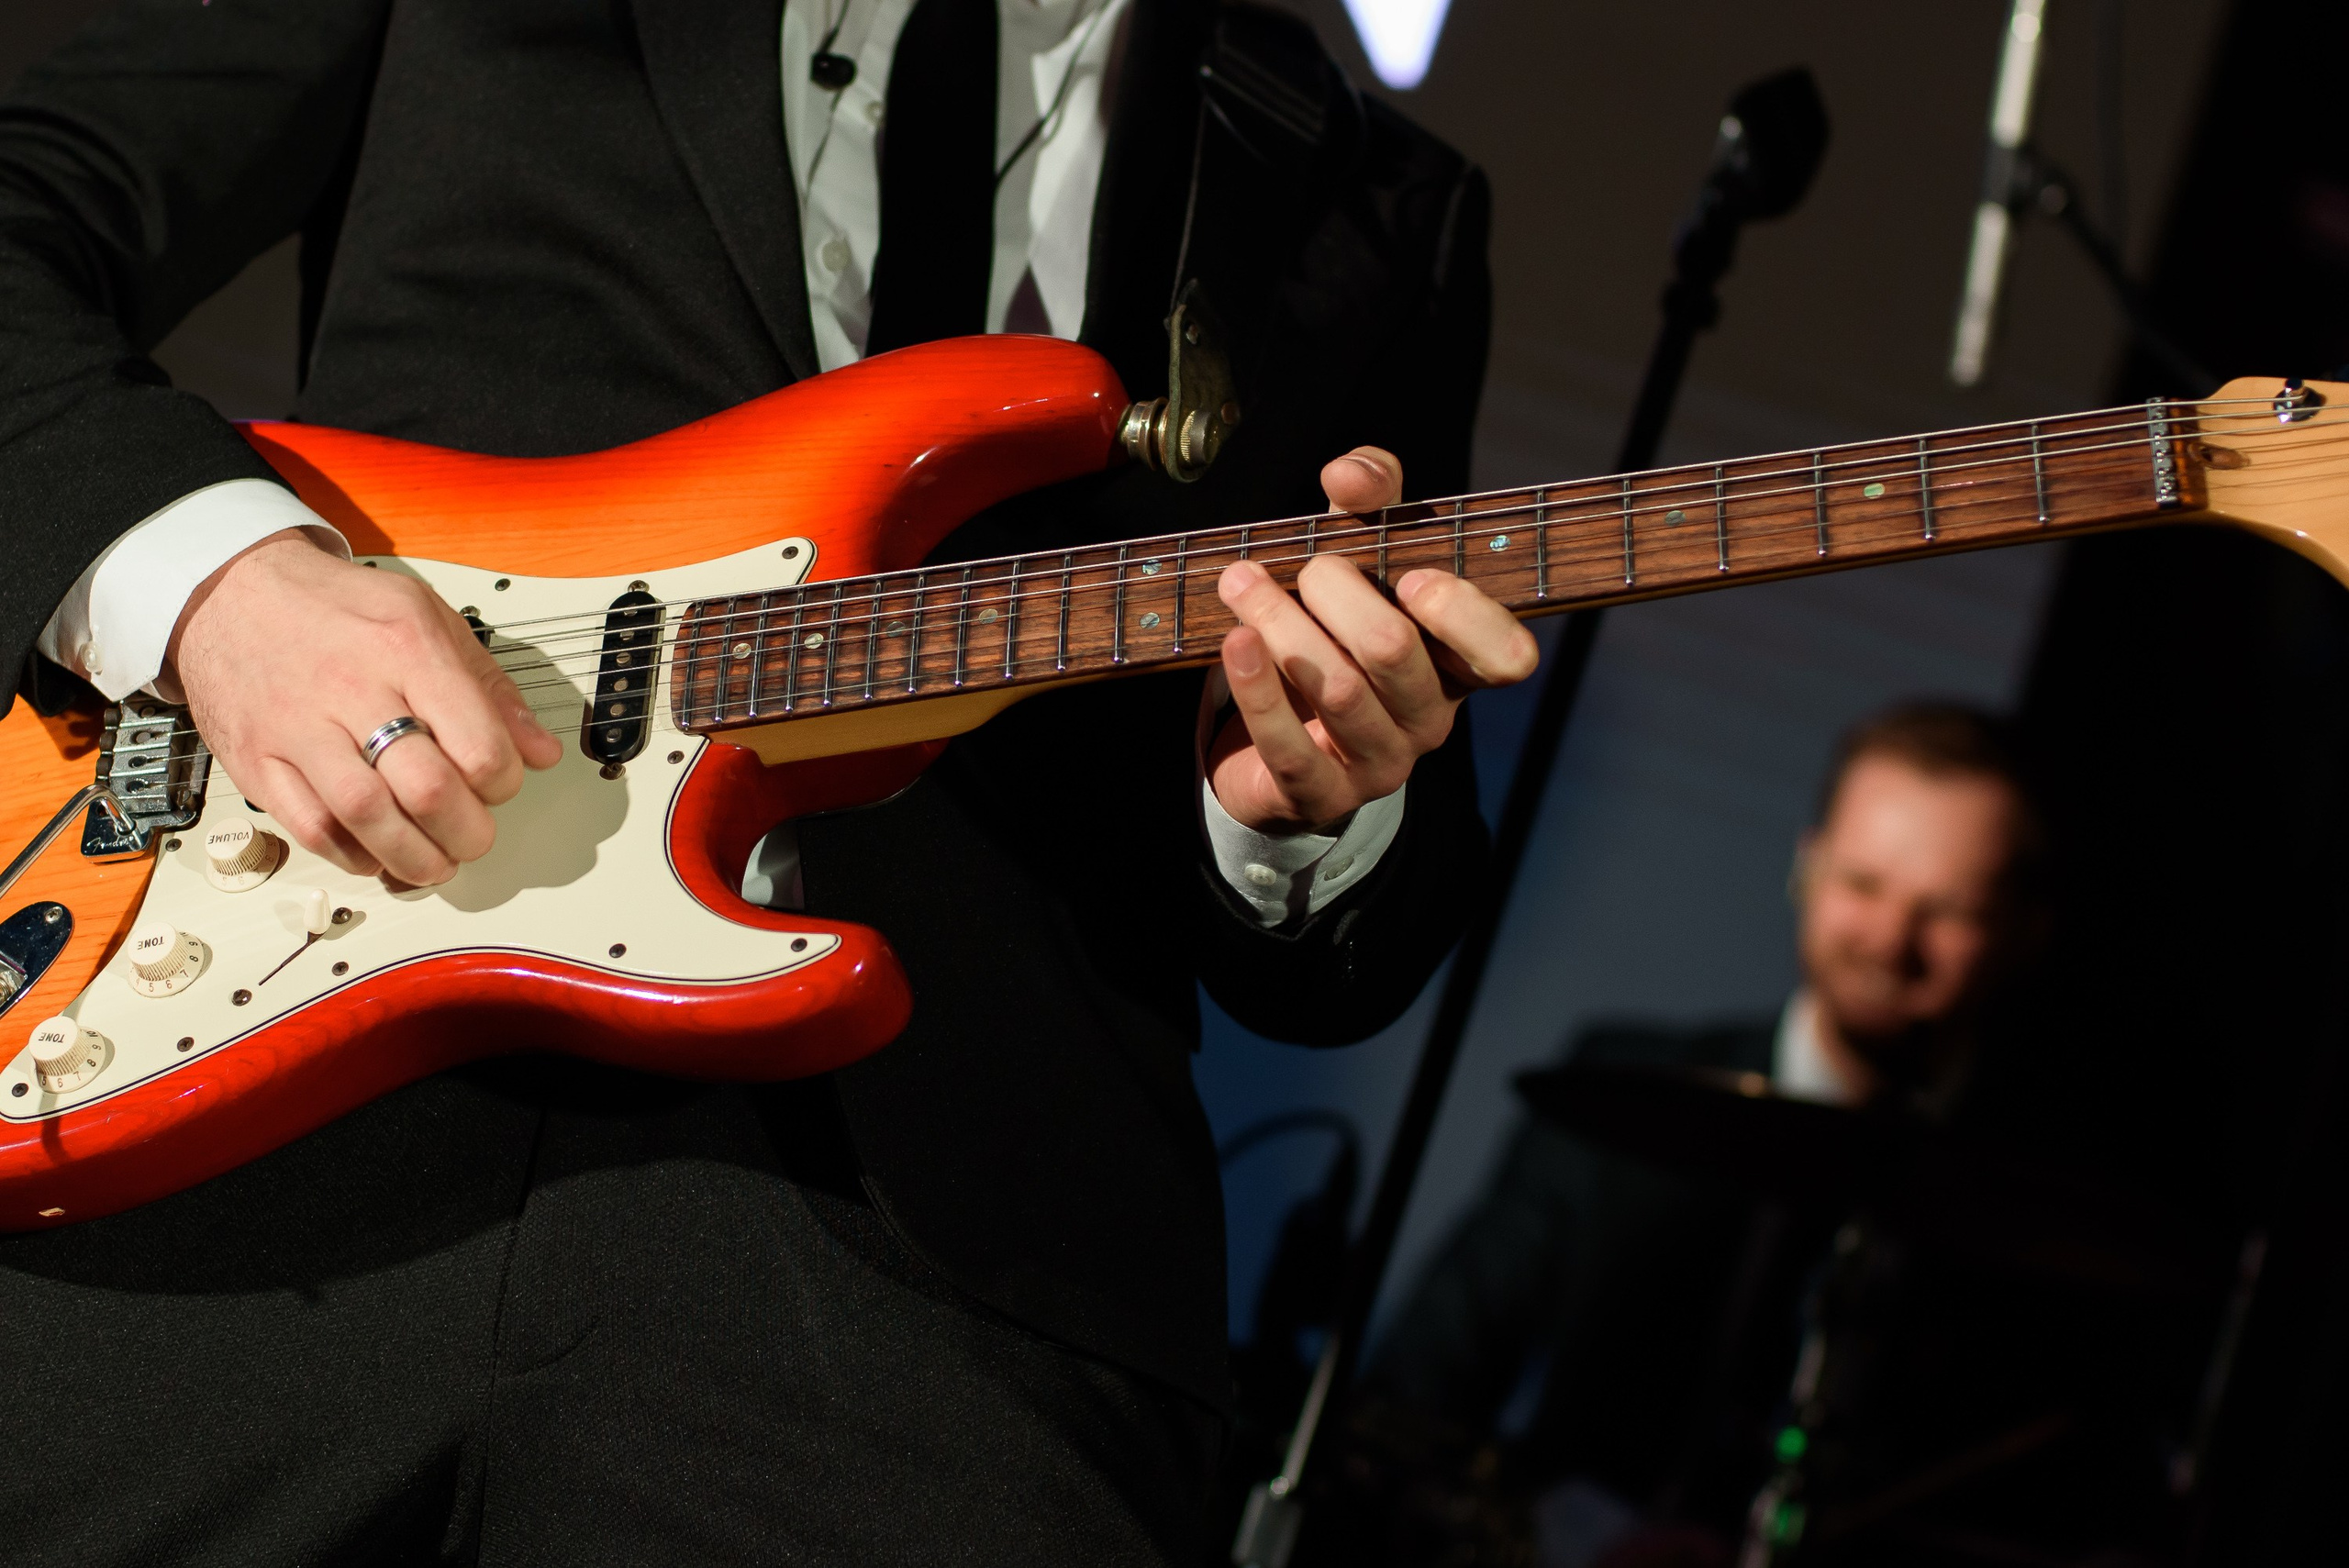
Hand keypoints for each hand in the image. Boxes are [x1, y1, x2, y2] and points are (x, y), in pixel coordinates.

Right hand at [166, 529, 562, 884]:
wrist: (231, 590)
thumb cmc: (335, 606)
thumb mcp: (429, 618)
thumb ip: (490, 687)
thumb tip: (540, 750)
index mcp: (406, 649)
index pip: (478, 746)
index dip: (503, 783)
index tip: (500, 786)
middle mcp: (351, 690)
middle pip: (428, 790)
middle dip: (467, 833)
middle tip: (474, 836)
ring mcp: (297, 729)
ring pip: (367, 818)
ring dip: (414, 857)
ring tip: (435, 861)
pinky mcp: (257, 761)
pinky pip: (311, 829)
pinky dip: (353, 854)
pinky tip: (376, 851)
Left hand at [1209, 448, 1538, 831]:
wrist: (1272, 742)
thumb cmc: (1331, 633)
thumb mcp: (1359, 557)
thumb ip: (1370, 501)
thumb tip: (1348, 473)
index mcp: (1458, 665)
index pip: (1508, 656)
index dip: (1463, 614)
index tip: (1411, 574)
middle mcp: (1429, 720)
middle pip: (1395, 652)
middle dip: (1339, 593)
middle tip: (1305, 567)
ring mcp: (1379, 765)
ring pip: (1340, 692)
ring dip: (1282, 625)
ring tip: (1240, 581)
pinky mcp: (1320, 797)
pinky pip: (1291, 747)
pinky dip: (1257, 688)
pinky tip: (1234, 642)